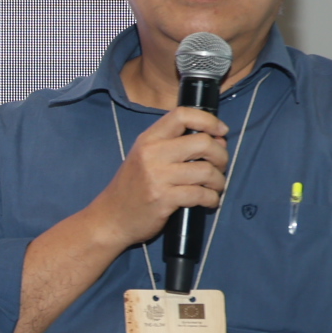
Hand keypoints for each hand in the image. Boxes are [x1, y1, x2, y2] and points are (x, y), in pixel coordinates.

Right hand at [82, 106, 229, 251]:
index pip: (182, 115)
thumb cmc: (132, 187)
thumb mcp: (146, 157)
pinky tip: (208, 201)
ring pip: (206, 171)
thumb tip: (218, 140)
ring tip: (215, 187)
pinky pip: (200, 194)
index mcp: (148, 139)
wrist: (110, 218)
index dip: (208, 120)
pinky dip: (212, 199)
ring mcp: (157, 177)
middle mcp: (151, 154)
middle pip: (203, 142)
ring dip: (219, 181)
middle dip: (221, 155)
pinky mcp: (163, 199)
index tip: (220, 132)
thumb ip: (175, 146)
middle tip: (219, 166)